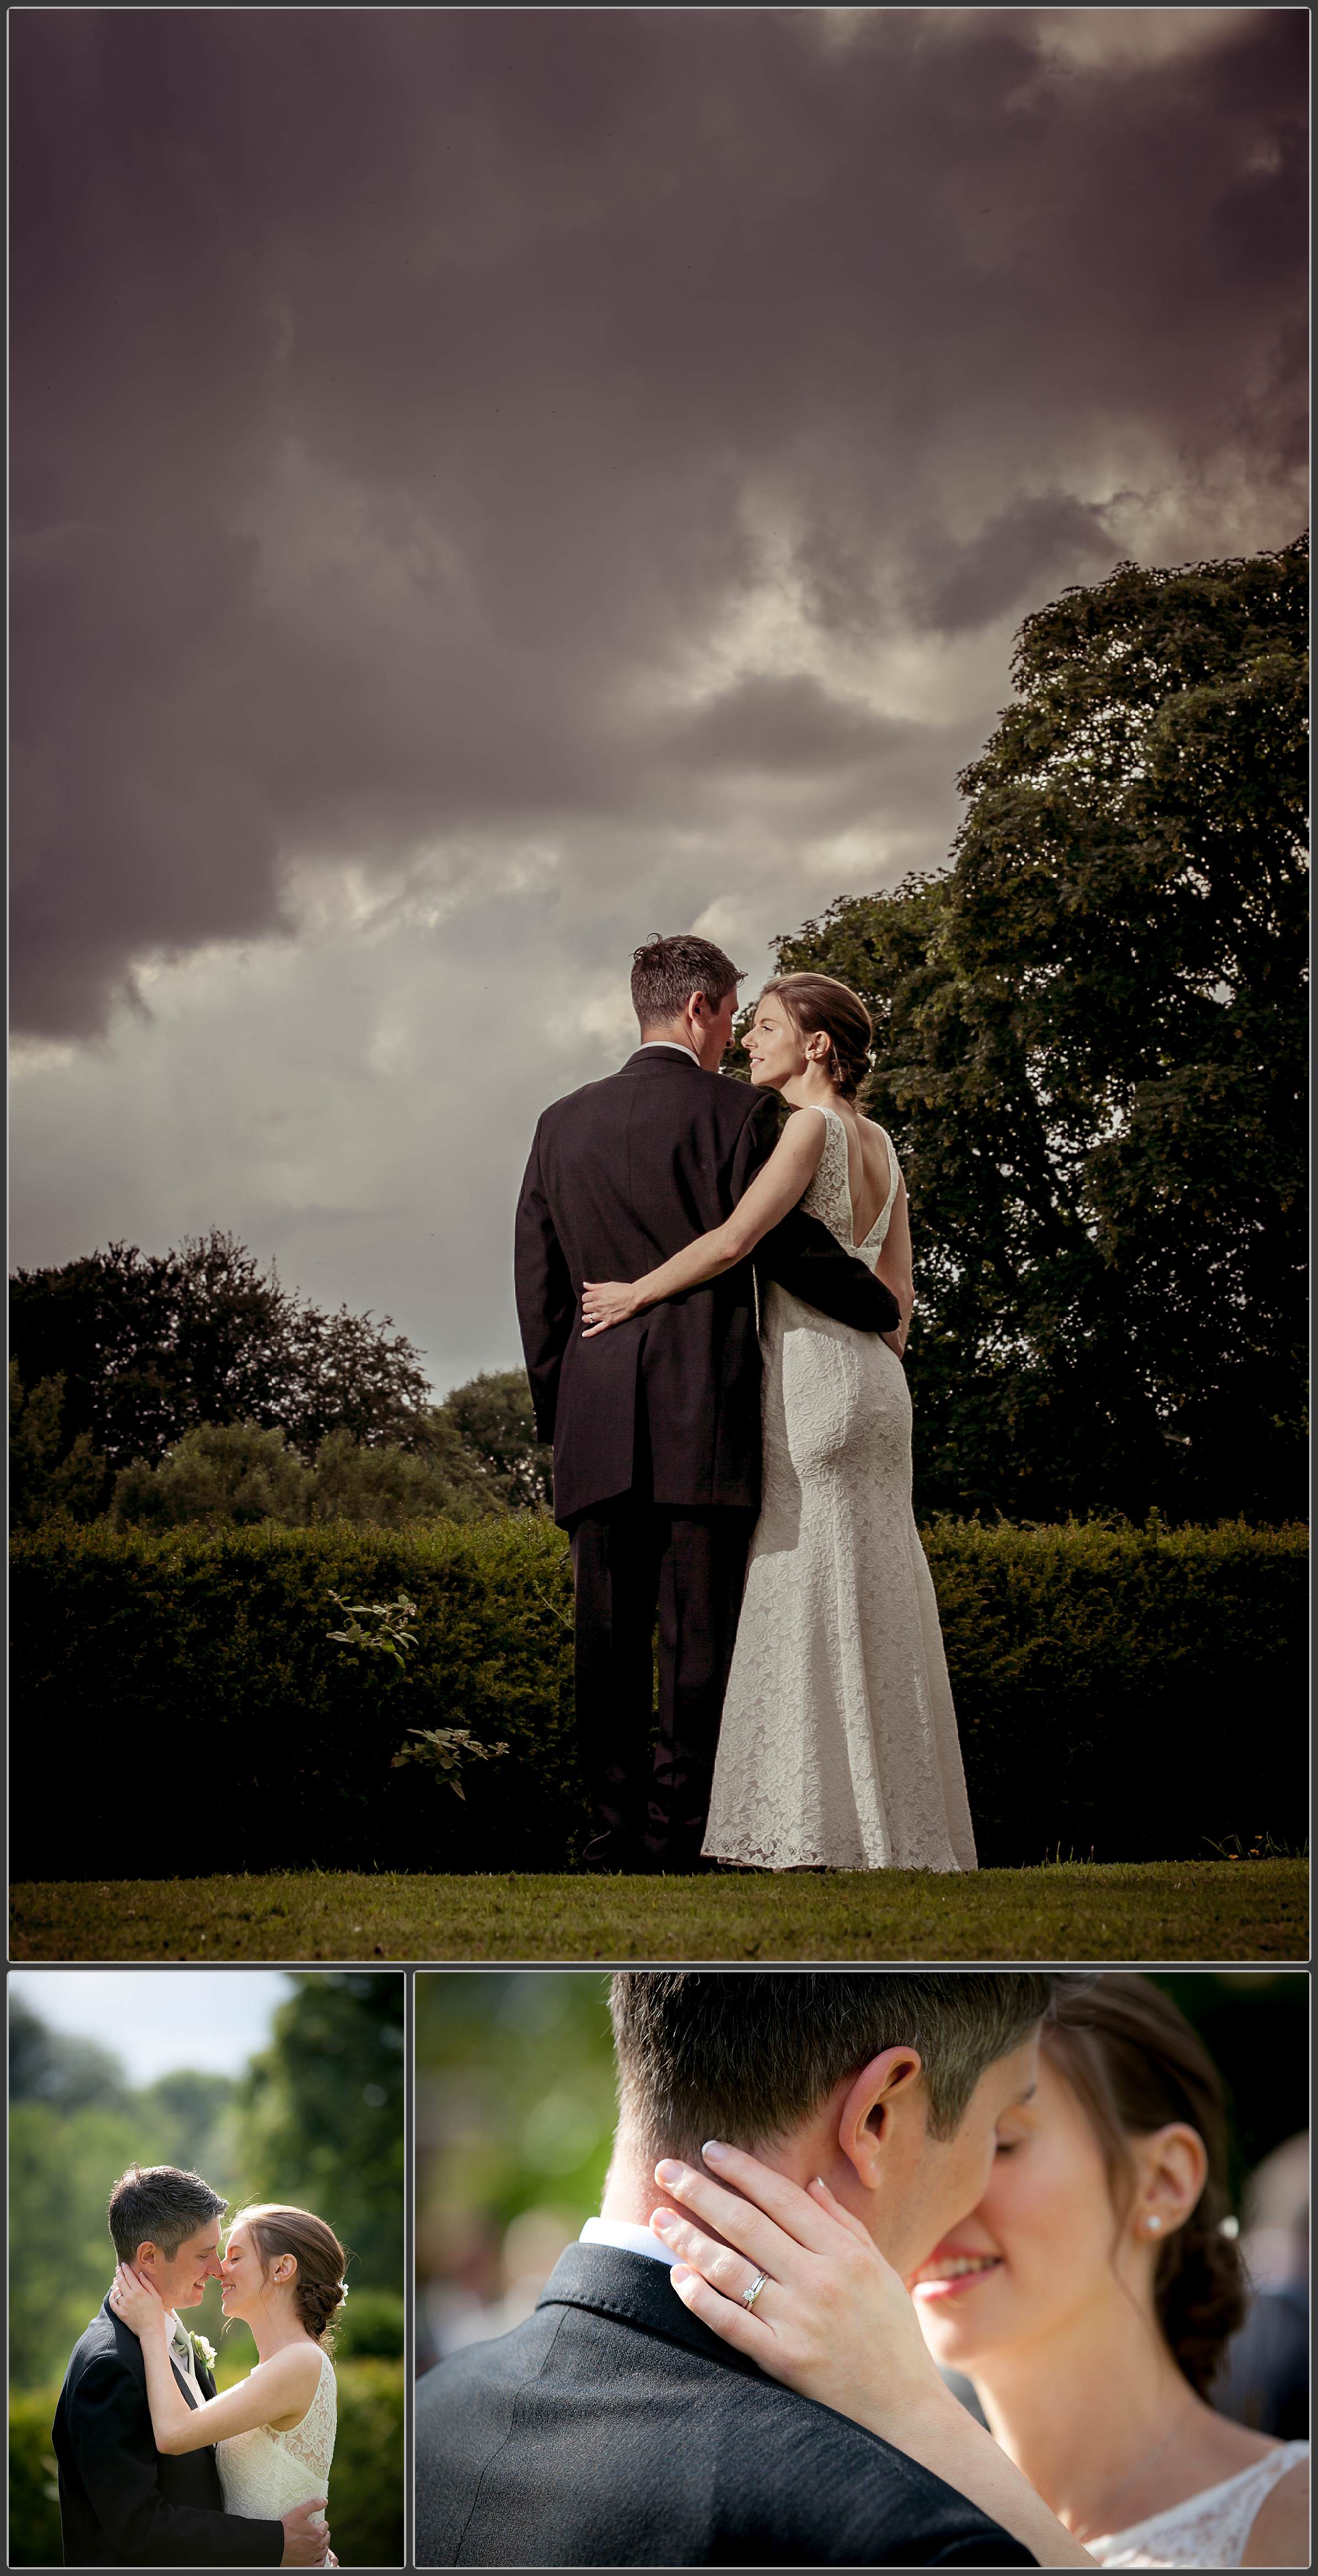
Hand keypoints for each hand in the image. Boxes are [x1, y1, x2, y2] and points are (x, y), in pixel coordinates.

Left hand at [108, 2261, 169, 2345]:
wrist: (150, 2330)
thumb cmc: (156, 2313)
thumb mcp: (156, 2296)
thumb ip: (147, 2284)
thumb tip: (140, 2274)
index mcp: (139, 2291)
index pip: (130, 2276)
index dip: (126, 2269)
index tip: (123, 2264)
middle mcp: (129, 2297)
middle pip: (121, 2282)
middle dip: (119, 2273)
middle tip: (118, 2268)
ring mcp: (124, 2306)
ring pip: (116, 2291)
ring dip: (115, 2284)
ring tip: (115, 2279)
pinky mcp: (120, 2314)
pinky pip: (113, 2303)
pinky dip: (112, 2296)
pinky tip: (113, 2293)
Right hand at [280, 2499, 329, 2565]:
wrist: (275, 2545)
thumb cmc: (286, 2528)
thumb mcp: (299, 2512)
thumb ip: (313, 2505)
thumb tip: (325, 2501)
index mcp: (317, 2533)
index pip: (325, 2526)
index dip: (322, 2524)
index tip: (319, 2524)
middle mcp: (317, 2546)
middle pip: (326, 2539)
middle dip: (324, 2534)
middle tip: (320, 2532)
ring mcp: (312, 2557)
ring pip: (324, 2551)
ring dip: (323, 2545)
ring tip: (319, 2542)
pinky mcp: (307, 2566)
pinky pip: (319, 2564)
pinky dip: (321, 2559)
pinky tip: (318, 2556)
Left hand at [580, 1280, 639, 1336]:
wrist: (634, 1298)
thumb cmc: (623, 1289)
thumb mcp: (608, 1285)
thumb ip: (595, 1286)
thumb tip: (584, 1284)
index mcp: (597, 1295)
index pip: (585, 1298)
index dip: (587, 1298)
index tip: (591, 1299)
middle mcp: (598, 1305)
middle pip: (585, 1308)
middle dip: (588, 1307)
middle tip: (593, 1307)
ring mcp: (602, 1315)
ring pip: (587, 1318)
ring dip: (587, 1317)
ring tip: (589, 1317)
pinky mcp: (609, 1322)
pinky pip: (596, 1329)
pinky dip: (589, 1332)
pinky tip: (584, 1334)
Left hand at [648, 2141, 946, 2434]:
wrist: (906, 2411)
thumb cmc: (894, 2337)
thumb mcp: (883, 2271)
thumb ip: (846, 2224)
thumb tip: (812, 2182)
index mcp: (846, 2254)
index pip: (782, 2197)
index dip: (743, 2170)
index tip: (710, 2150)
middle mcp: (820, 2280)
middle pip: (747, 2224)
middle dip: (701, 2191)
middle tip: (665, 2168)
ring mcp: (799, 2321)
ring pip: (731, 2269)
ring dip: (689, 2239)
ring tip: (659, 2217)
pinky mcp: (783, 2360)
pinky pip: (731, 2323)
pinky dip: (700, 2298)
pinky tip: (678, 2277)